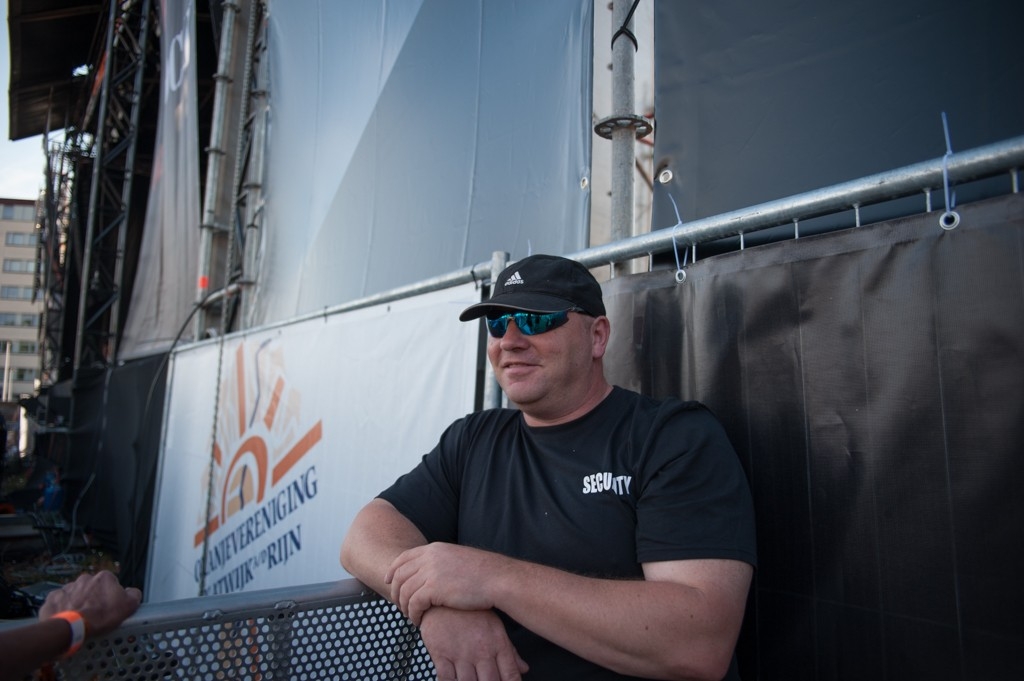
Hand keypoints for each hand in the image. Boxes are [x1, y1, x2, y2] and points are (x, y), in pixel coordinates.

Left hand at [39, 570, 141, 637]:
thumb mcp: (128, 607)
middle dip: (93, 597)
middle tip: (95, 614)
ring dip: (78, 602)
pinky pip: (60, 601)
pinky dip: (63, 608)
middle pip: (92, 587)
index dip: (111, 596)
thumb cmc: (99, 617)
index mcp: (104, 577)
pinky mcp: (53, 597)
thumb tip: (133, 592)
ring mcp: (67, 587)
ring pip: (76, 594)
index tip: (110, 607)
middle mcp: (85, 578)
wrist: (70, 628)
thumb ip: (134, 595)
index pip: (111, 583)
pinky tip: (67, 618)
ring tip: (80, 618)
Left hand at [386, 543, 502, 624]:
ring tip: (411, 616)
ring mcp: (430, 572)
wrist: (497, 579)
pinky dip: (413, 614)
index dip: (392, 570)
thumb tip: (432, 573)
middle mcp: (429, 558)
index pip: (403, 558)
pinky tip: (418, 621)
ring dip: (404, 606)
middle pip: (399, 575)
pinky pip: (413, 604)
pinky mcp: (433, 589)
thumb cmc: (483, 574)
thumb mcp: (458, 559)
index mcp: (434, 549)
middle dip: (396, 592)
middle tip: (400, 605)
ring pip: (404, 592)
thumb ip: (441, 563)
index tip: (388, 581)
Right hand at [419, 607, 527, 680]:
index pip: (510, 674)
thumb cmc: (471, 611)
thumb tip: (523, 669)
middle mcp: (481, 650)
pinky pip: (446, 679)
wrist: (444, 593)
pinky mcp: (441, 653)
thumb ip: (509, 651)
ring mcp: (461, 653)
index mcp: (497, 644)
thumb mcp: (494, 626)